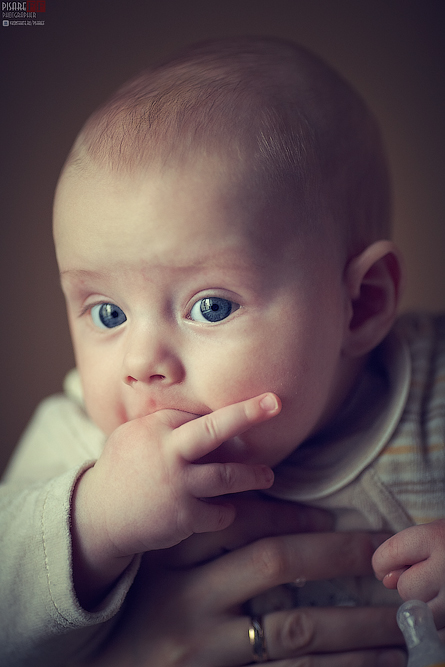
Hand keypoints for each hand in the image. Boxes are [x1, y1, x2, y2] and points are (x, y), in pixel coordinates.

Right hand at [72, 393, 279, 606]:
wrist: (97, 516)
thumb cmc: (120, 469)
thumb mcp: (133, 435)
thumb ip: (165, 423)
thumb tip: (202, 414)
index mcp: (156, 428)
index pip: (199, 416)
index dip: (222, 420)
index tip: (254, 406)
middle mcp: (169, 452)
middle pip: (216, 428)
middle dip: (248, 413)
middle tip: (276, 402)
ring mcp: (178, 485)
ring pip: (229, 476)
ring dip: (254, 476)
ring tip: (268, 476)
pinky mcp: (183, 516)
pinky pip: (220, 512)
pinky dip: (226, 512)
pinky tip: (225, 510)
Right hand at [83, 497, 405, 666]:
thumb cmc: (137, 612)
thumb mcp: (157, 568)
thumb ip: (197, 536)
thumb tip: (256, 506)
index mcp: (173, 557)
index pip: (237, 521)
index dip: (288, 513)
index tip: (331, 516)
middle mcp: (189, 597)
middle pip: (273, 562)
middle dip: (333, 552)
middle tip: (378, 550)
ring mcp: (207, 646)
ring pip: (294, 625)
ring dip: (352, 621)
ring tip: (394, 618)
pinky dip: (336, 665)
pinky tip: (369, 659)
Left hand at [373, 518, 444, 630]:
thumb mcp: (434, 532)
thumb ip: (406, 553)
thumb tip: (386, 580)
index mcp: (435, 538)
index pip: (388, 556)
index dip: (382, 562)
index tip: (387, 565)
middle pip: (406, 589)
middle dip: (411, 583)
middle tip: (429, 571)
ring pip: (423, 611)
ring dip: (426, 603)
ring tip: (443, 585)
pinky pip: (440, 627)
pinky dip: (440, 617)